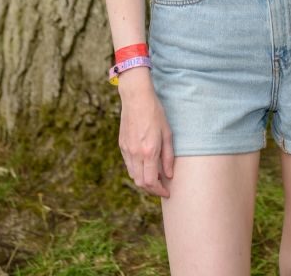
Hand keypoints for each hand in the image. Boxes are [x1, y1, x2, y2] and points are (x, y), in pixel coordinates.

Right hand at [117, 68, 173, 196]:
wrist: (136, 98)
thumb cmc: (155, 113)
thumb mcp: (167, 133)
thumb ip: (168, 156)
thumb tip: (169, 175)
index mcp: (149, 152)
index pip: (151, 182)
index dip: (159, 191)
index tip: (167, 192)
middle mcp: (135, 154)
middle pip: (141, 183)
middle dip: (152, 189)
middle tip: (162, 187)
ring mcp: (127, 150)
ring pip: (133, 175)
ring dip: (144, 180)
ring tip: (156, 176)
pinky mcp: (122, 145)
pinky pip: (129, 165)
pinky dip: (137, 170)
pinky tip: (146, 164)